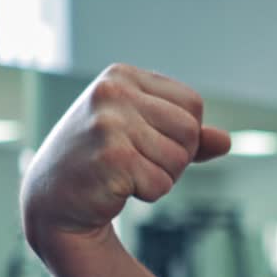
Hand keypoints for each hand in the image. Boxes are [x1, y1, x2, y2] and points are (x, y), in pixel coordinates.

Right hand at [20, 63, 230, 251]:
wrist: (50, 201)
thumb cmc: (101, 164)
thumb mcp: (143, 136)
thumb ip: (186, 136)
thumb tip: (226, 141)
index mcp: (122, 76)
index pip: (192, 104)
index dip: (185, 133)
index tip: (149, 142)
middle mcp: (112, 91)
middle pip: (190, 130)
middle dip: (176, 158)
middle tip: (138, 164)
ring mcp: (109, 123)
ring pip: (180, 158)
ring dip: (161, 177)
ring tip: (125, 175)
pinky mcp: (111, 157)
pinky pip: (162, 183)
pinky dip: (148, 193)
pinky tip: (116, 187)